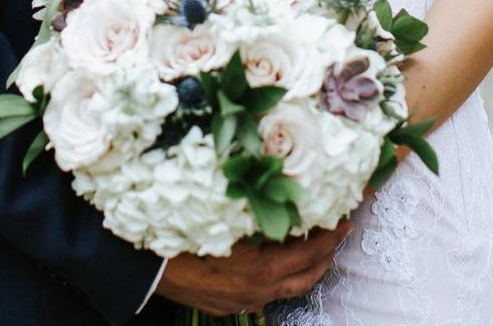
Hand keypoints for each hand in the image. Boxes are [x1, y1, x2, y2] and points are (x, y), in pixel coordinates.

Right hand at [156, 220, 352, 315]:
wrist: (147, 270)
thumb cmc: (184, 237)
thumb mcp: (226, 217)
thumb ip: (258, 208)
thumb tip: (283, 187)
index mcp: (262, 269)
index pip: (310, 251)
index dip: (331, 234)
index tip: (345, 217)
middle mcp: (257, 290)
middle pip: (306, 276)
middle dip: (326, 254)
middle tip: (339, 233)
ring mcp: (242, 302)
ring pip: (287, 289)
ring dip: (305, 269)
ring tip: (316, 251)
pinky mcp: (227, 306)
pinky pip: (263, 294)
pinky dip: (279, 278)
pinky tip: (275, 264)